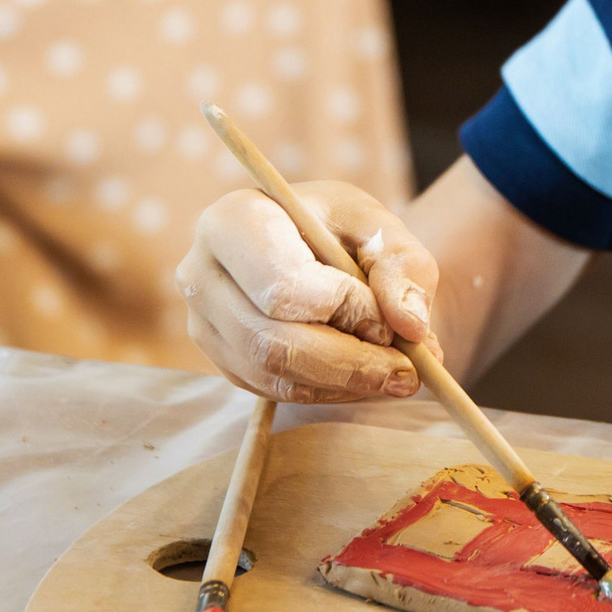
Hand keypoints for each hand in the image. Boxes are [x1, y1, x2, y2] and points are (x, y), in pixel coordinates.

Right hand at [177, 183, 443, 402]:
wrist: (316, 245)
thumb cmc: (343, 229)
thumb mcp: (380, 227)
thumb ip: (402, 267)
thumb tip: (410, 326)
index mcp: (234, 221)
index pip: (283, 286)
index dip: (343, 310)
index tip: (391, 321)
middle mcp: (201, 273)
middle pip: (271, 341)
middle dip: (349, 363)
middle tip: (410, 372)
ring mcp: (204, 321)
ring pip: (271, 374)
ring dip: (343, 383)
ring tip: (398, 374)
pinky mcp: (221, 358)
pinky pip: (271, 389)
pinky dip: (326, 390)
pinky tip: (363, 376)